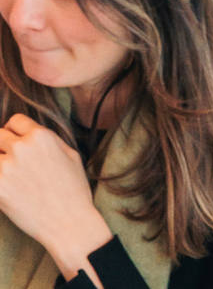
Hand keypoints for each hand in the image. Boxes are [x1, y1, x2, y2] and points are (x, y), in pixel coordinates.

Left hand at [0, 115, 110, 274]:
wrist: (68, 224)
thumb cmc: (73, 190)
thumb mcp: (71, 154)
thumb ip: (49, 139)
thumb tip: (32, 134)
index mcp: (41, 136)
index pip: (15, 120)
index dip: (14, 131)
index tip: (14, 143)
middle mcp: (22, 148)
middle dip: (3, 146)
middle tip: (10, 162)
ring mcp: (7, 168)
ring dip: (0, 163)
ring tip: (9, 175)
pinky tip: (6, 188)